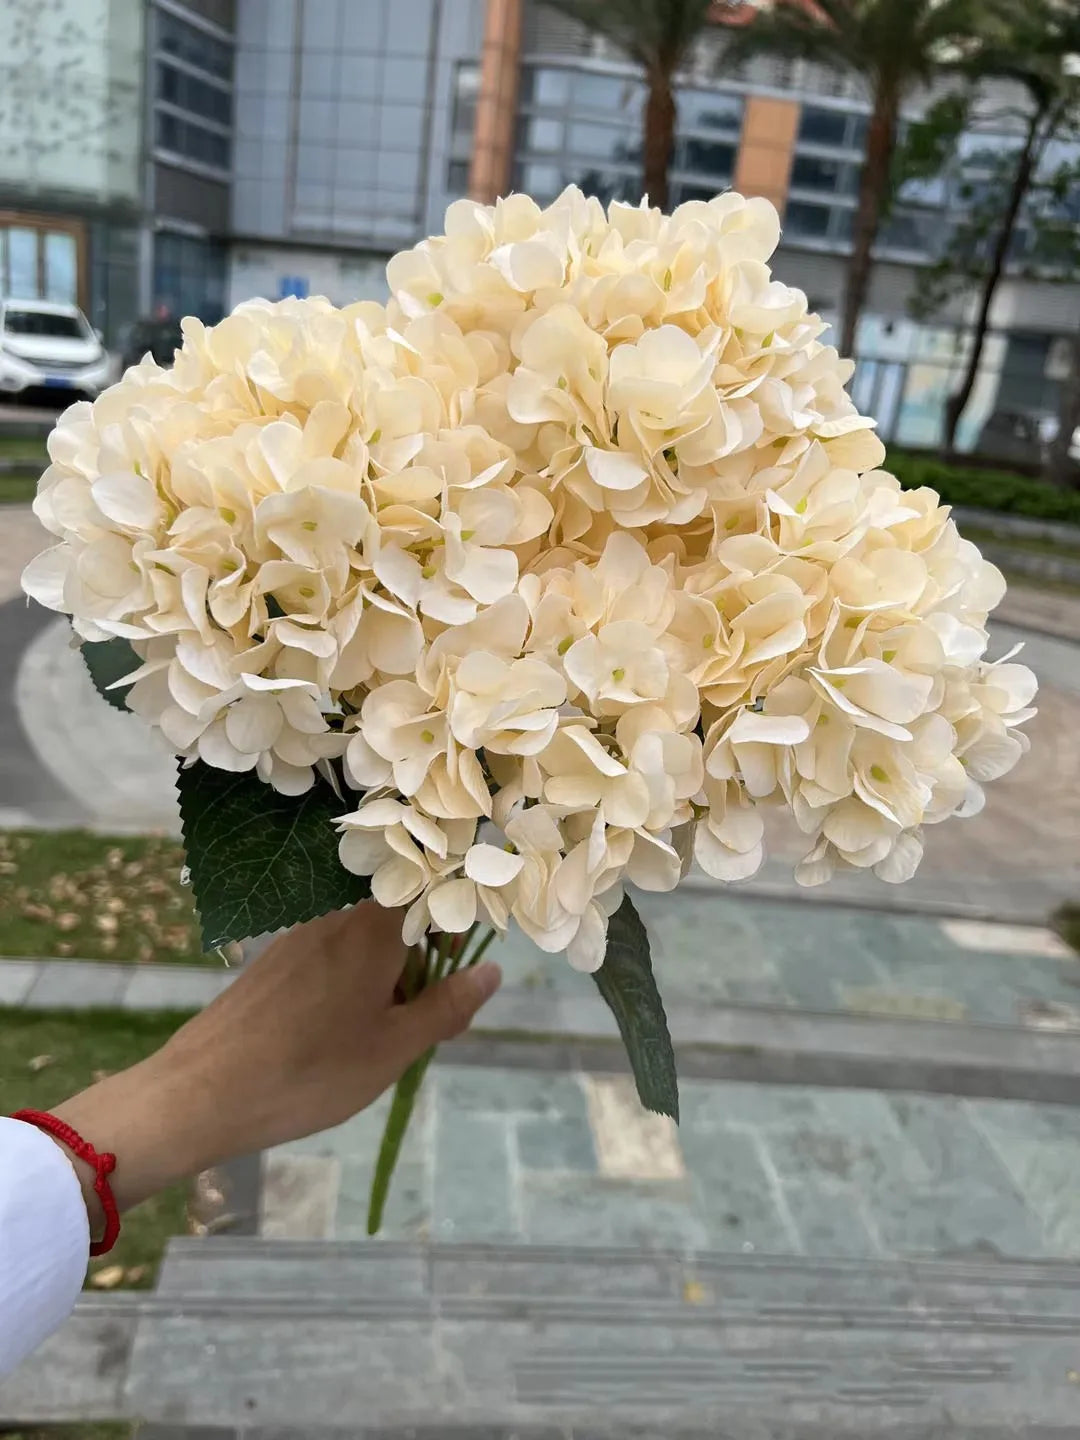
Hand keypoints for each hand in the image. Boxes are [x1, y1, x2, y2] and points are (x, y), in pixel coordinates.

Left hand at [50, 904, 500, 1238]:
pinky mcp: (274, 959)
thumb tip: (491, 972)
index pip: (433, 893)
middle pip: (400, 917)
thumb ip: (448, 1007)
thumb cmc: (310, 1072)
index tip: (458, 975)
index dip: (456, 928)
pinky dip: (352, 984)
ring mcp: (300, 935)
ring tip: (381, 1038)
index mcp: (373, 928)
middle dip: (424, 963)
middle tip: (425, 1024)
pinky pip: (332, 956)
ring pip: (366, 940)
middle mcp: (337, 917)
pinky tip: (338, 1035)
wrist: (201, 1092)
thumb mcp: (394, 1049)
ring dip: (388, 977)